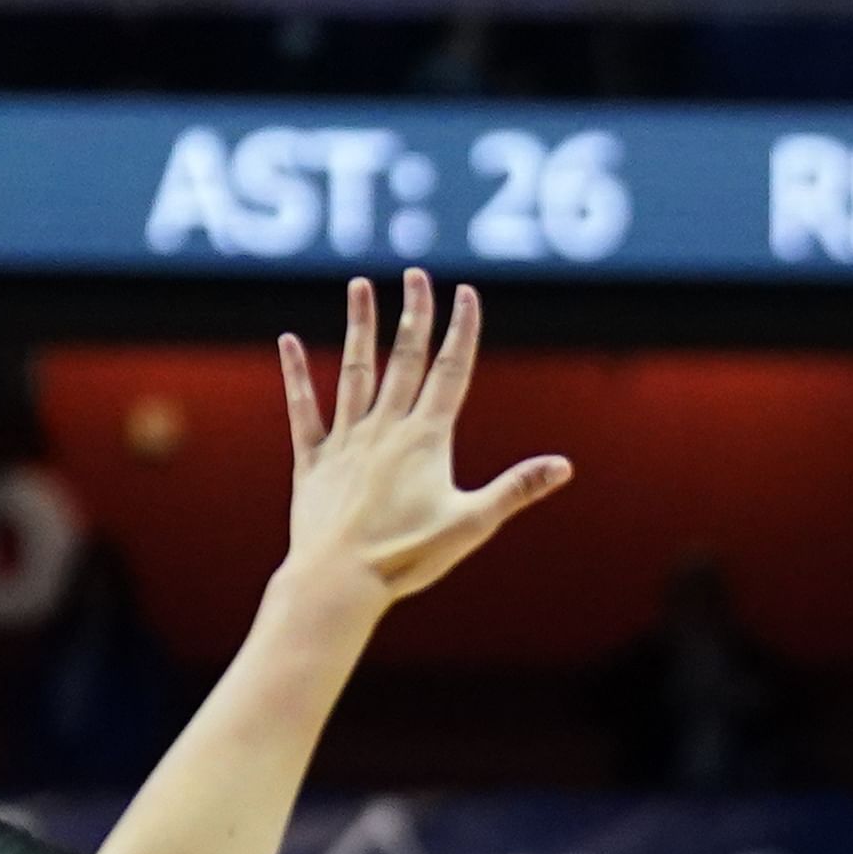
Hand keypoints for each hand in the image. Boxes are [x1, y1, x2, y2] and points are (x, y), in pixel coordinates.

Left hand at [277, 271, 573, 607]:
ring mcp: (347, 441)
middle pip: (404, 360)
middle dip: (415, 314)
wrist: (339, 579)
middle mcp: (386, 429)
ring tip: (360, 286)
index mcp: (426, 440)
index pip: (449, 372)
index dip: (461, 331)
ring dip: (359, 327)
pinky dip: (297, 375)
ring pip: (355, 371)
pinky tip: (289, 341)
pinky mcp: (314, 461)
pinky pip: (303, 409)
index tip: (466, 293)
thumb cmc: (408, 556)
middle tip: (418, 274)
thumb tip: (563, 465)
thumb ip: (516, 489)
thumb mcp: (472, 524)